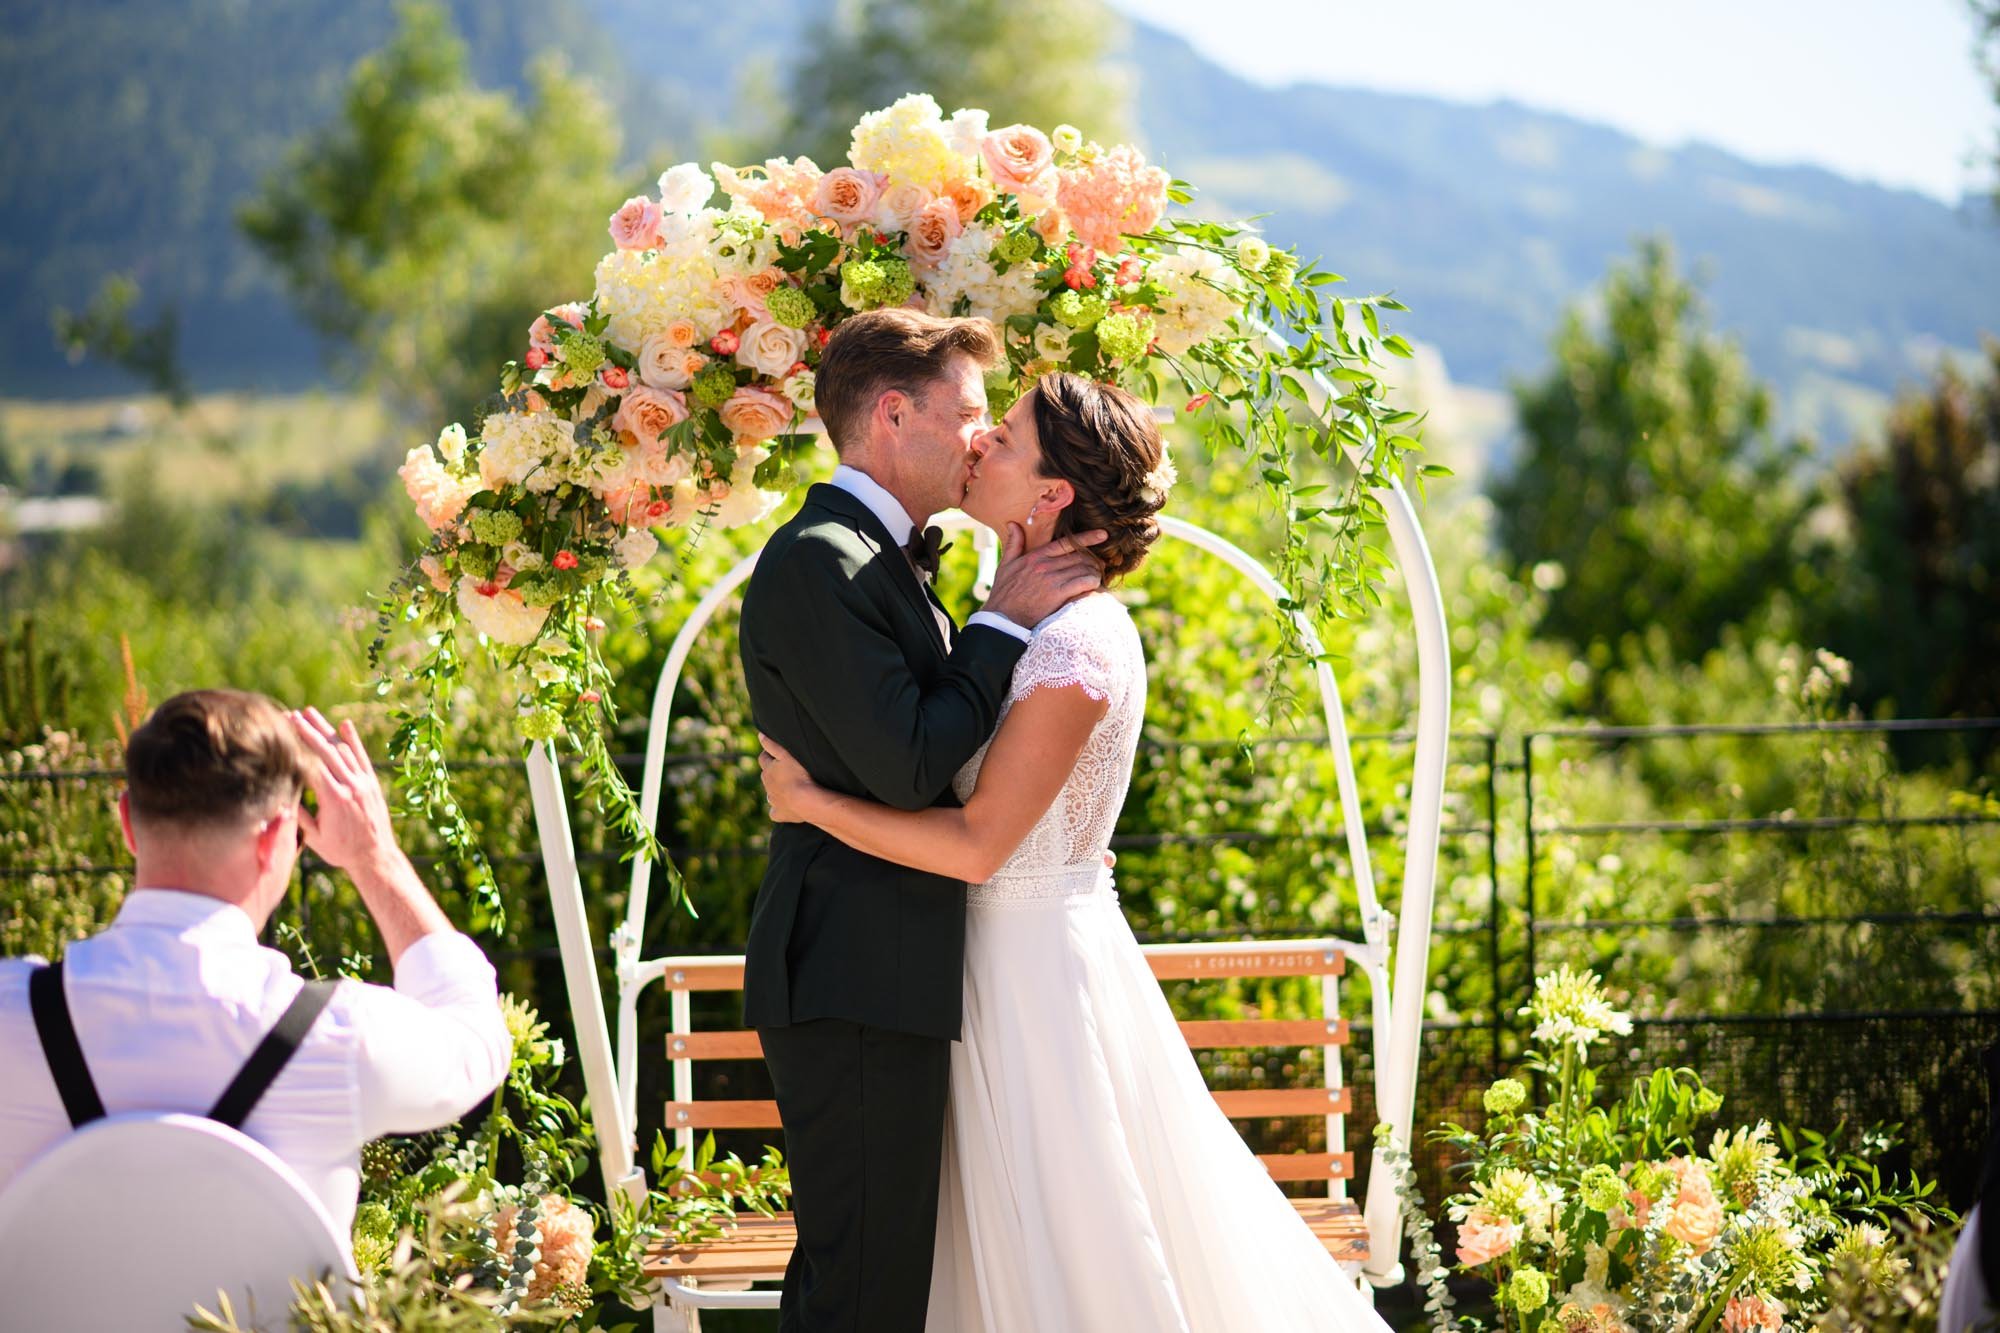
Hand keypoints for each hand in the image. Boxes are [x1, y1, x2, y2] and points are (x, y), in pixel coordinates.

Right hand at [288, 707, 400, 875]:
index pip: (312, 764)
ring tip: (309, 712)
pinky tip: (344, 724)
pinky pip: (362, 757)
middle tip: (291, 714)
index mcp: (334, 798)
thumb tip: (277, 797)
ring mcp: (363, 782)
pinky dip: (353, 740)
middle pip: (326, 751)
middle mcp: (350, 786)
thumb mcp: (315, 837)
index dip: (297, 746)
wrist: (375, 856)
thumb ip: (299, 815)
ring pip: (343, 749)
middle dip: (307, 731)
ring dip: (325, 730)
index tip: (282, 731)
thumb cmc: (341, 851)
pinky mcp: (372, 783)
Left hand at [757, 733, 819, 824]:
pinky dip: (778, 810)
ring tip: (789, 788)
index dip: (769, 755)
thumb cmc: (800, 775)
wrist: (806, 800)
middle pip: (766, 777)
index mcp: (768, 770)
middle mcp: (767, 786)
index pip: (763, 759)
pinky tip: (785, 808)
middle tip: (785, 770)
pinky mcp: (779, 814)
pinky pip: (775, 812)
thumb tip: (760, 735)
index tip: (776, 754)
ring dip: (776, 791)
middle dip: (772, 773)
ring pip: (770, 794)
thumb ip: (772, 745)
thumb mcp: (787, 754)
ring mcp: (773, 801)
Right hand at [980, 523, 1106, 626]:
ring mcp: (1052, 579)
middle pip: (1079, 556)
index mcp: (1035, 556)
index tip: (1102, 535)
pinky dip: (1092, 582)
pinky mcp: (1057, 594)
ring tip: (1097, 577)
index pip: (1066, 543)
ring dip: (1094, 572)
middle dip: (1093, 560)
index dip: (1087, 537)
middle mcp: (1045, 565)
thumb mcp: (1005, 565)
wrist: (1002, 618)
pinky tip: (1093, 586)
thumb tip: (1013, 523)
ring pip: (1083, 568)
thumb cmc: (1004, 593)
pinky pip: (1082, 582)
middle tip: (1099, 566)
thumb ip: (1013, 543)